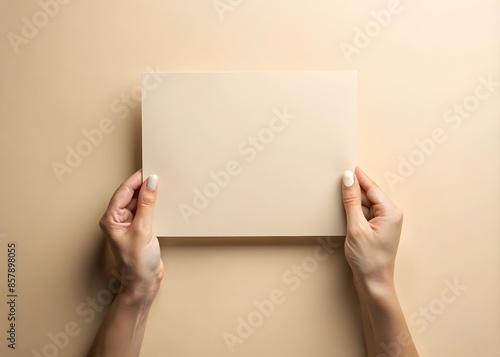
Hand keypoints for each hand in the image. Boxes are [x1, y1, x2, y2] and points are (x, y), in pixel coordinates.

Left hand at [99, 169, 162, 302]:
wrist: (143, 283)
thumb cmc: (136, 263)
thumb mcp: (143, 230)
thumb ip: (147, 204)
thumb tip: (151, 182)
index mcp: (111, 219)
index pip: (123, 192)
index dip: (137, 179)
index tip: (150, 170)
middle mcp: (118, 220)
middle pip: (131, 195)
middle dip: (144, 186)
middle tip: (159, 175)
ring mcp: (129, 225)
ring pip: (139, 203)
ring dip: (150, 196)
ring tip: (163, 187)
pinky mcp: (140, 230)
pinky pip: (146, 212)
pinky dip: (154, 206)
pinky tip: (163, 203)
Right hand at [341, 167, 402, 291]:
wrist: (373, 284)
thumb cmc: (368, 259)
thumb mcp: (356, 227)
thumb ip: (351, 201)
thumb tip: (348, 179)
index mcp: (391, 212)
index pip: (372, 187)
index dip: (358, 176)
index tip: (346, 165)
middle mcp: (391, 215)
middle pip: (369, 194)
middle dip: (354, 189)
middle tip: (337, 180)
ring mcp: (384, 223)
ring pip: (365, 204)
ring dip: (352, 203)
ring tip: (338, 198)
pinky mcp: (376, 230)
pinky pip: (364, 214)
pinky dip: (354, 213)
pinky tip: (344, 213)